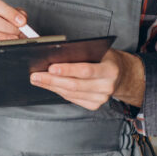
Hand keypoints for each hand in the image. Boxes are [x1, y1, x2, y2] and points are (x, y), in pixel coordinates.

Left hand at [29, 49, 145, 109]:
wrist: (121, 74)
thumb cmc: (105, 59)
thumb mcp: (98, 51)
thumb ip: (81, 53)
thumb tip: (54, 53)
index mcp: (110, 69)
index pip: (85, 70)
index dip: (67, 70)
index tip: (50, 67)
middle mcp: (107, 86)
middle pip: (75, 85)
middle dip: (52, 80)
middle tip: (35, 75)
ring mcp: (101, 98)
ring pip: (71, 94)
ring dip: (51, 86)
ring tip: (37, 80)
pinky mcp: (95, 105)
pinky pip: (72, 99)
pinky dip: (59, 92)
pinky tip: (49, 85)